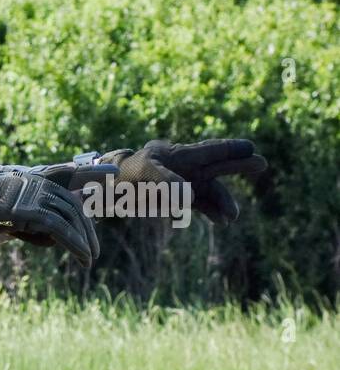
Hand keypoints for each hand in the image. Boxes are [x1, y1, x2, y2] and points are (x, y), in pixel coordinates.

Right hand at [0, 171, 100, 266]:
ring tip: (89, 260)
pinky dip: (75, 243)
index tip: (87, 238)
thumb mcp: (4, 211)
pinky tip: (83, 257)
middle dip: (87, 232)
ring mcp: (37, 196)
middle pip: (74, 209)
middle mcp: (41, 186)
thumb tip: (35, 233)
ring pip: (71, 219)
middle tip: (93, 254)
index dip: (80, 220)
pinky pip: (61, 228)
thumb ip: (23, 218)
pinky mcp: (31, 210)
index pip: (68, 201)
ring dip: (84, 242)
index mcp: (36, 183)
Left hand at [99, 139, 266, 223]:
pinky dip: (211, 211)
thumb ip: (166, 182)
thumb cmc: (125, 175)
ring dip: (222, 201)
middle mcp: (185, 167)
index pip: (209, 150)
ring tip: (231, 216)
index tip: (250, 148)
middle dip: (238, 165)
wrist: (107, 188)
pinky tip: (222, 220)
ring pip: (209, 190)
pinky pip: (199, 205)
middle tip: (261, 163)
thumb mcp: (143, 174)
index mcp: (178, 154)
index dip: (229, 149)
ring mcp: (182, 183)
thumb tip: (188, 198)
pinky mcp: (176, 199)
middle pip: (217, 166)